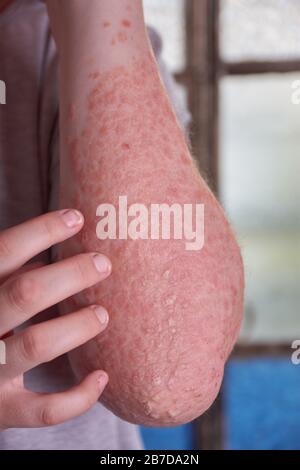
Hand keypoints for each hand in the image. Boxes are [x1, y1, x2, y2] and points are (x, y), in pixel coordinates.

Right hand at [0, 210, 111, 429]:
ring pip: (37, 345)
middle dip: (71, 274)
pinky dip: (78, 398)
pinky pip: (44, 411)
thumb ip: (8, 275)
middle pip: (26, 293)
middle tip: (103, 263)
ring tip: (103, 314)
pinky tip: (103, 376)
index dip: (41, 231)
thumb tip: (46, 261)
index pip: (4, 252)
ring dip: (78, 325)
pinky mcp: (2, 410)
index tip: (77, 217)